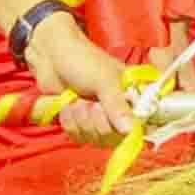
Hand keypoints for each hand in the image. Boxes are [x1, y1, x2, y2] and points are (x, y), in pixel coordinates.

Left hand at [27, 12, 137, 142]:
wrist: (51, 55)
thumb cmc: (83, 60)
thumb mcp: (104, 80)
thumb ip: (117, 106)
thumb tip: (130, 131)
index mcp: (133, 98)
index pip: (143, 126)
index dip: (129, 129)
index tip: (113, 118)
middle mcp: (120, 112)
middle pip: (116, 138)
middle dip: (97, 122)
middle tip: (90, 103)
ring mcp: (100, 119)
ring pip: (96, 139)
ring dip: (81, 121)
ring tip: (75, 101)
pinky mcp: (80, 123)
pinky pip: (79, 137)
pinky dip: (69, 123)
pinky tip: (66, 106)